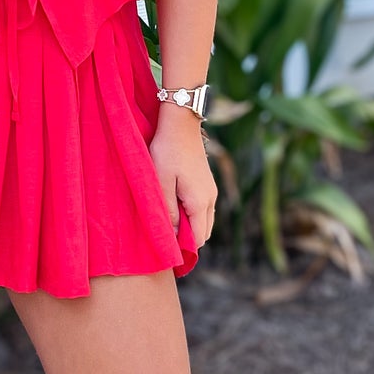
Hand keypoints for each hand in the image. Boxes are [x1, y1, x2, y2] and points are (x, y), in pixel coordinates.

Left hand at [149, 104, 216, 247]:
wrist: (181, 124)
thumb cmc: (167, 152)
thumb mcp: (161, 183)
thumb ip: (167, 210)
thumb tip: (174, 233)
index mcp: (200, 203)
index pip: (199, 239)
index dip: (184, 248)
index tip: (167, 247)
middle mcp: (211, 199)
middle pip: (204, 232)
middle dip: (188, 239)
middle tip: (166, 236)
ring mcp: (211, 191)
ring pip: (205, 220)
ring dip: (190, 226)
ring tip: (169, 221)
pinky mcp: (207, 183)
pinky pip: (204, 208)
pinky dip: (193, 214)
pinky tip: (175, 206)